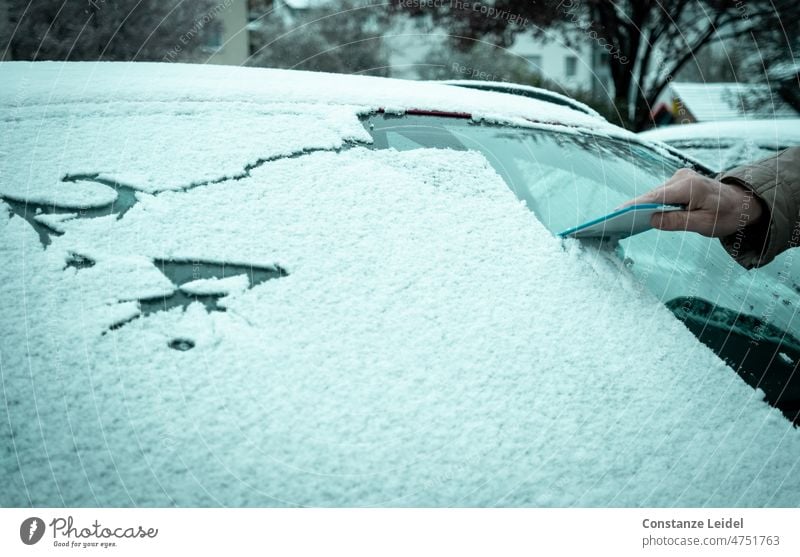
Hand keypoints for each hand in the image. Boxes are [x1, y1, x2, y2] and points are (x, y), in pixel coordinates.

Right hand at [619, 168, 763, 236]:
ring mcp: (680, 178)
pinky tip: (641, 215)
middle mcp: (682, 178)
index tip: (618, 212)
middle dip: (636, 208)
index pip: (656, 197)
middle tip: (616, 221)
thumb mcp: (704, 224)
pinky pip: (661, 194)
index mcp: (690, 187)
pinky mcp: (679, 182)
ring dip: (644, 207)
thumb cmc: (727, 215)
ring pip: (655, 195)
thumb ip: (677, 221)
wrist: (743, 203)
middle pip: (652, 195)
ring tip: (624, 220)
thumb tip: (652, 221)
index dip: (635, 205)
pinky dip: (652, 204)